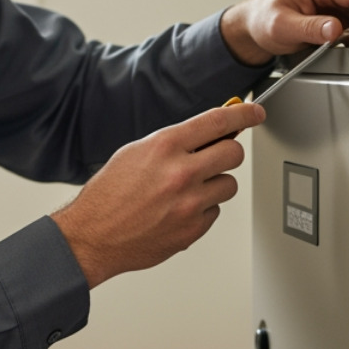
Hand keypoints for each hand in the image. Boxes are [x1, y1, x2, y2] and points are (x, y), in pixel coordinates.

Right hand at [51, 100, 266, 288]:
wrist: (93, 235)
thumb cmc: (109, 195)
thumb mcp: (135, 153)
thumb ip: (174, 143)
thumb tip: (206, 134)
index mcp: (164, 147)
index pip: (218, 122)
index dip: (243, 115)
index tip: (255, 113)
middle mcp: (181, 173)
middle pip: (234, 153)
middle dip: (228, 152)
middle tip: (215, 157)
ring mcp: (190, 204)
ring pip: (229, 185)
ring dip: (214, 184)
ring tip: (187, 189)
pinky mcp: (193, 229)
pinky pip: (215, 211)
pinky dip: (202, 209)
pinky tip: (178, 210)